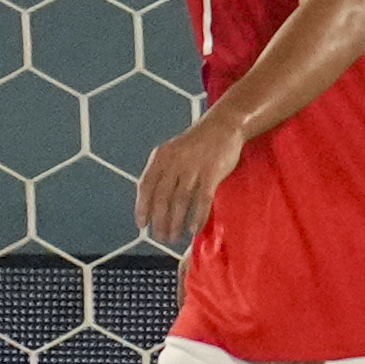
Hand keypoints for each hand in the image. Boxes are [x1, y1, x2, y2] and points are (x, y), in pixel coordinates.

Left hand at [136, 112, 249, 248]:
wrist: (223, 126)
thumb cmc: (198, 143)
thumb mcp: (173, 152)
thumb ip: (162, 172)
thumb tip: (153, 202)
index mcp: (161, 157)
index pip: (145, 186)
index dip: (142, 207)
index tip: (142, 224)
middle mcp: (174, 162)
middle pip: (162, 197)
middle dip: (160, 221)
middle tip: (161, 236)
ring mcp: (193, 168)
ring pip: (180, 202)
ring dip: (176, 223)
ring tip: (175, 237)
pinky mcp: (212, 173)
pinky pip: (202, 200)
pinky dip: (197, 217)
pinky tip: (194, 229)